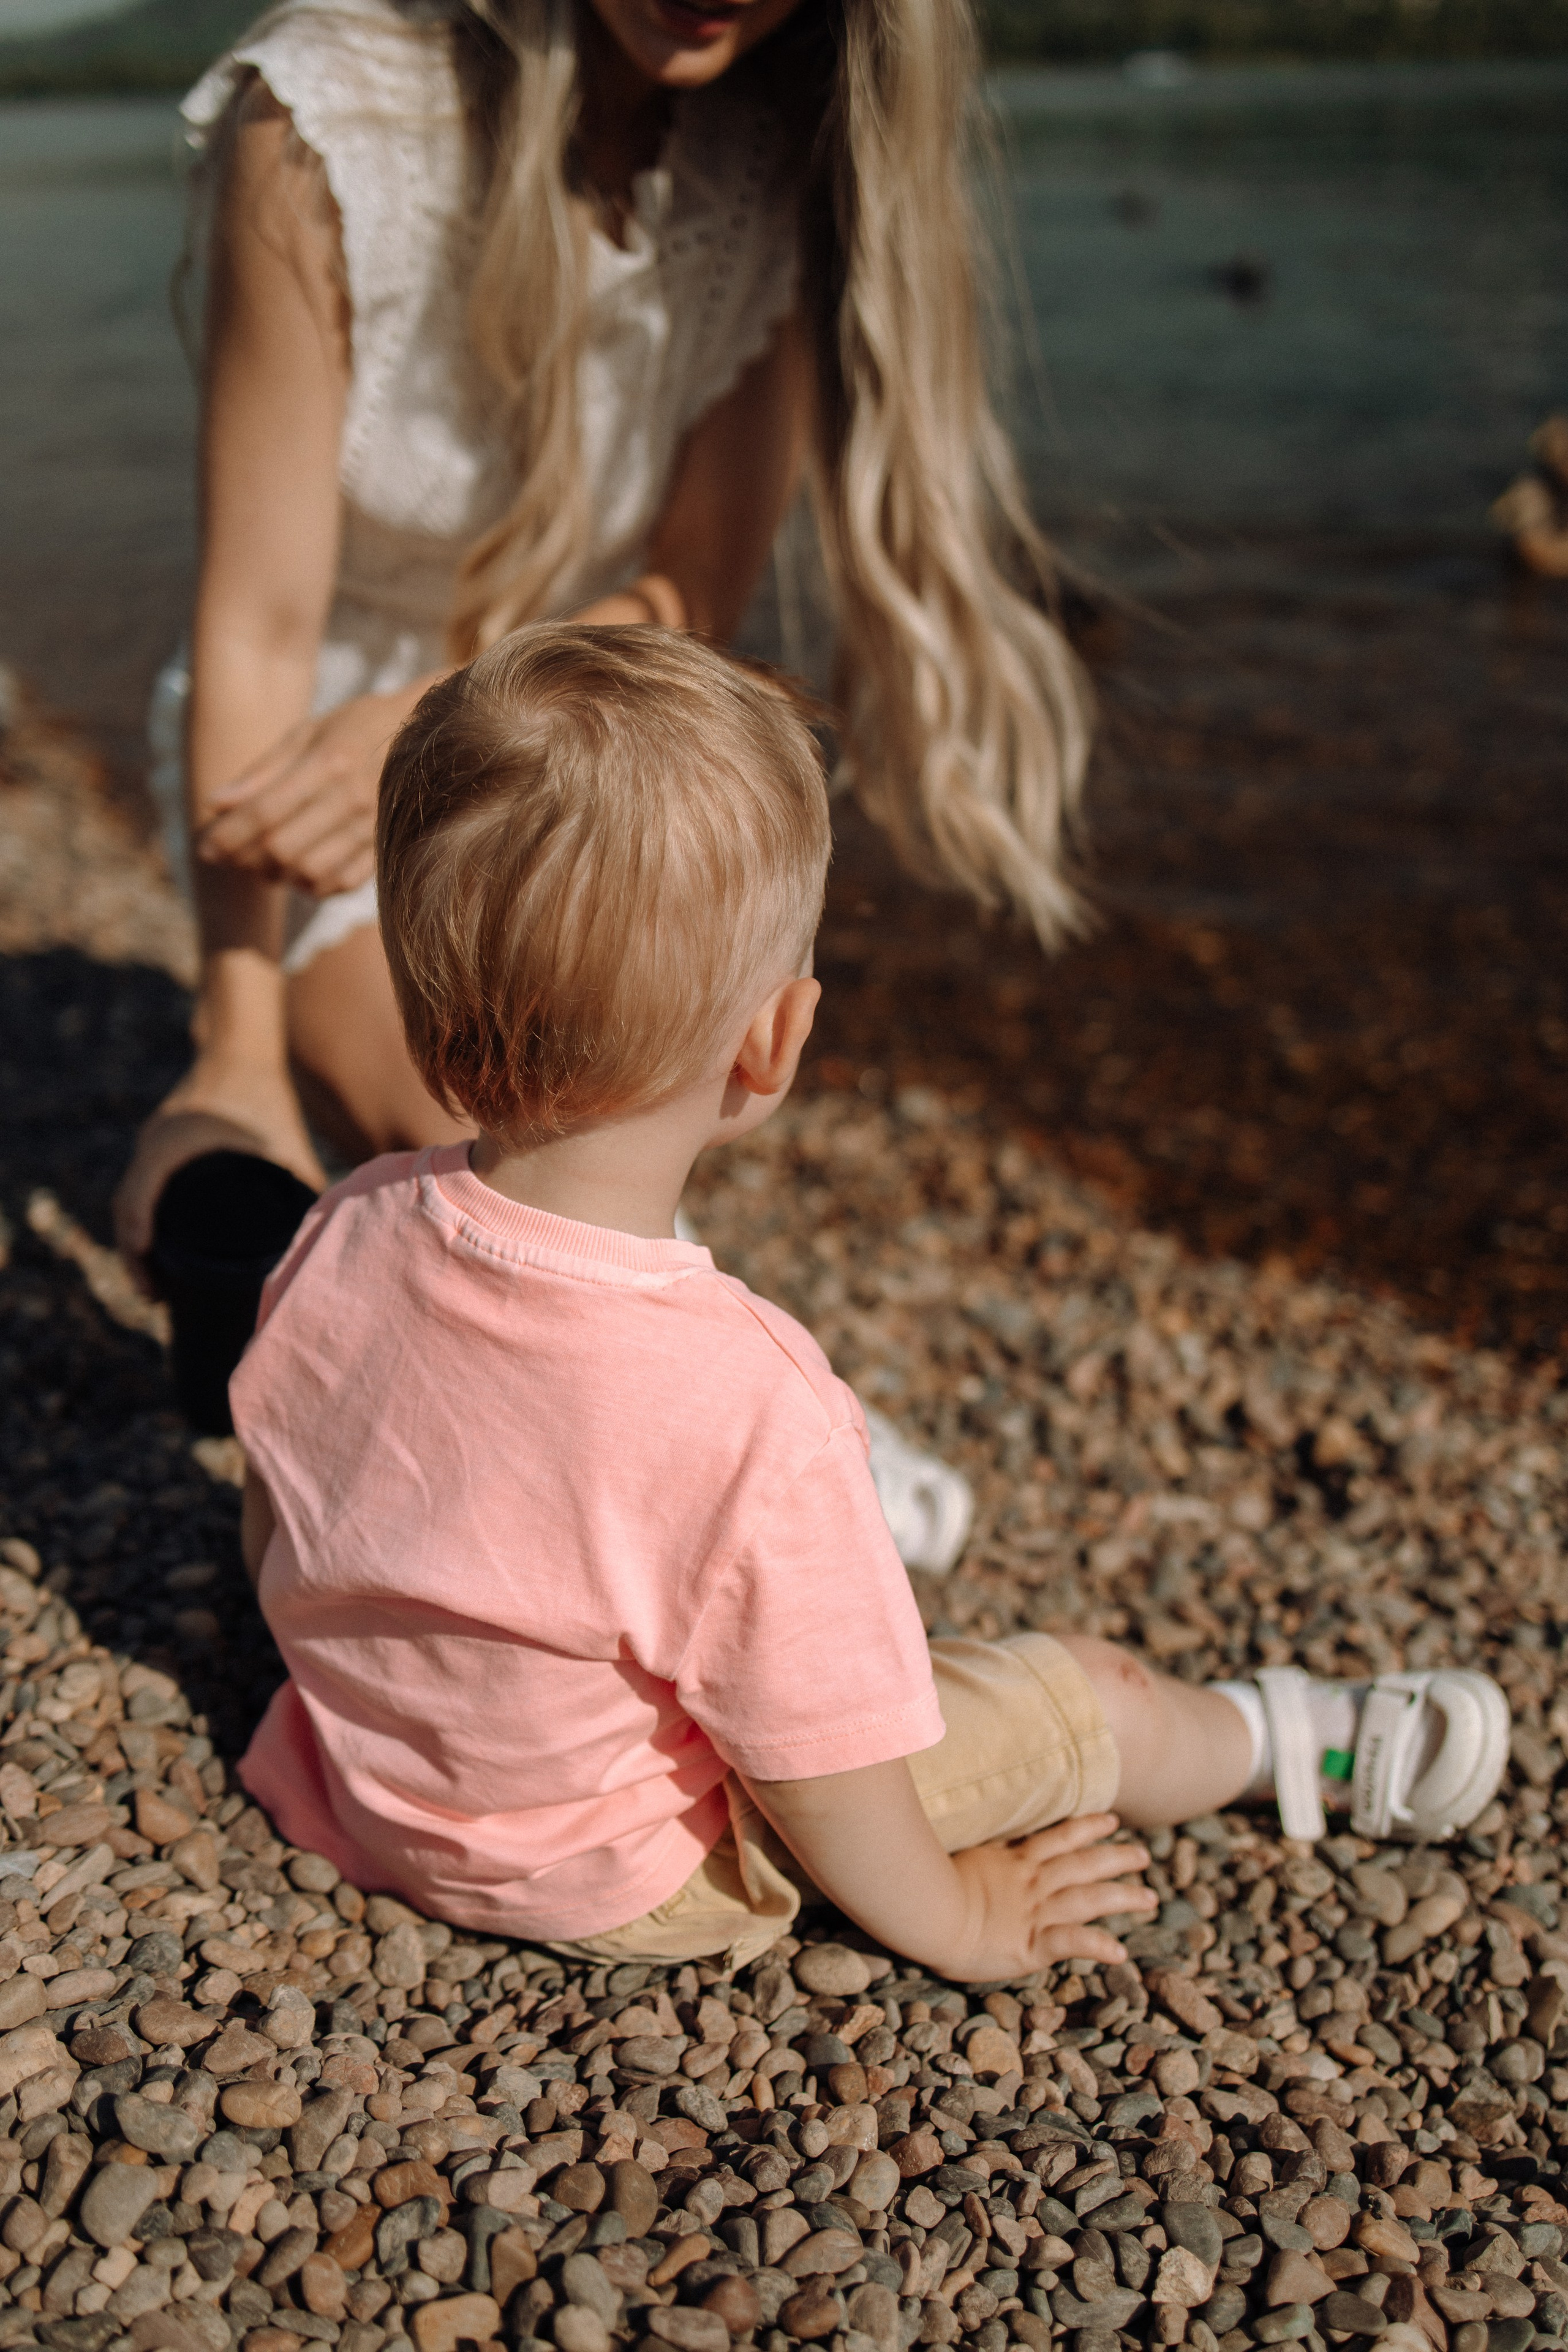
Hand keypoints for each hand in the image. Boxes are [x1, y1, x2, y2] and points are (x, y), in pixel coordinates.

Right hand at [114, 1060, 324, 1284]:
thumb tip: (325, 1234)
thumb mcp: (284, 1140)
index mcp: (176, 1142)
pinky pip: (141, 1187)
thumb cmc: (264, 1093)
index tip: (150, 1277)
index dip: (138, 1239)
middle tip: (157, 1296)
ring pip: (132, 1199)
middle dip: (136, 1255)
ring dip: (137, 1241)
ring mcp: (153, 1143)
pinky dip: (144, 1219)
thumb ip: (303, 1181)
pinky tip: (159, 1248)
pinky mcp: (159, 1146)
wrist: (241, 1047)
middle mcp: (155, 1143)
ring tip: (157, 1287)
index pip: (139, 1195)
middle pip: (129, 1206)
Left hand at [195, 686, 431, 896]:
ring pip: (311, 872)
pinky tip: (301, 870)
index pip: (265, 811)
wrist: (429, 732)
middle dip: (248, 858)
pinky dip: (313, 885)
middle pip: (284, 848)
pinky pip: (342, 883)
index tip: (204, 848)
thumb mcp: (307, 734)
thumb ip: (263, 771)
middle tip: (232, 855)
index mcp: (328, 763)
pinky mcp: (386, 847)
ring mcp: (373, 827)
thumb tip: (215, 804)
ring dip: (278, 875)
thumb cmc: (357, 728)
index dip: (228, 835)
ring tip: (263, 863)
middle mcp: (351, 799)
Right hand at [941, 1814, 1156, 1981]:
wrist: (925, 1911)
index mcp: (1013, 1861)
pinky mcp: (1030, 1945)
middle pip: (1083, 1865)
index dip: (1087, 1828)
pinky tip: (1120, 1953)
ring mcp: (1033, 1913)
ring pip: (1088, 1899)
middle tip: (1143, 1855)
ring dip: (1122, 1897)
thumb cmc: (927, 1883)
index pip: (1058, 1838)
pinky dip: (1097, 1946)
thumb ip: (972, 1848)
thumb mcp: (954, 1855)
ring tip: (1150, 1899)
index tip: (1111, 1821)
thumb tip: (967, 1834)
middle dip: (1116, 1858)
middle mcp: (1030, 1883)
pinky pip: (1070, 1943)